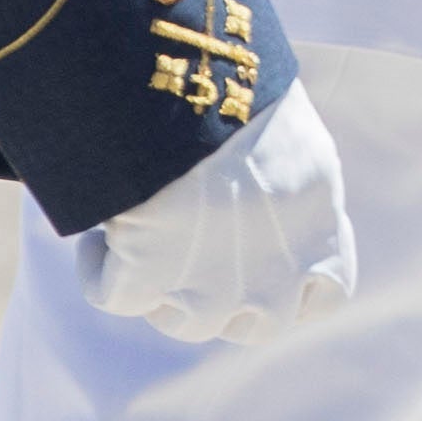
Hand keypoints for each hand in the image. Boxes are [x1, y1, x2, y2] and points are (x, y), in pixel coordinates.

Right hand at [76, 82, 355, 344]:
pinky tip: (96, 240)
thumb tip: (252, 188)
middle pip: (254, 325)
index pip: (325, 296)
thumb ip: (287, 180)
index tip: (273, 266)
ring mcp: (214, 290)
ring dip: (164, 293)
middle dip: (227, 301)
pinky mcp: (148, 281)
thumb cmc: (246, 95)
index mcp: (318, 233)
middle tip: (194, 258)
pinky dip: (99, 272)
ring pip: (186, 322)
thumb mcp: (291, 136)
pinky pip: (113, 296)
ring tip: (141, 243)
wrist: (196, 96)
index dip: (296, 290)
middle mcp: (275, 276)